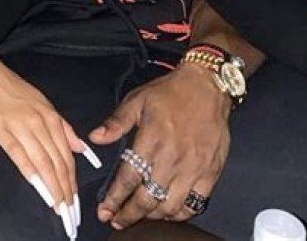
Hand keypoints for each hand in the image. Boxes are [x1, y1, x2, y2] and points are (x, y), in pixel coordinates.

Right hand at [0, 61, 83, 235]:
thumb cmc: (12, 88)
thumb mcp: (42, 102)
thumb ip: (61, 126)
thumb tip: (79, 147)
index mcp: (50, 116)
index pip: (66, 154)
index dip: (71, 180)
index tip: (74, 199)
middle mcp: (39, 122)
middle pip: (57, 161)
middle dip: (65, 188)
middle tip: (69, 211)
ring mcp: (20, 126)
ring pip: (42, 161)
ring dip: (51, 186)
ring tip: (57, 206)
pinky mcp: (1, 130)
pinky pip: (18, 155)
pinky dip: (30, 173)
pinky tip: (37, 187)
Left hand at [89, 64, 230, 228]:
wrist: (207, 87)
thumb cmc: (171, 92)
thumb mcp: (137, 100)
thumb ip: (116, 122)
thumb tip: (95, 138)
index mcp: (151, 140)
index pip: (129, 178)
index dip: (114, 198)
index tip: (104, 210)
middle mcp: (172, 158)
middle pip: (148, 198)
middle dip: (129, 214)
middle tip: (118, 220)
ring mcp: (193, 168)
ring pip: (170, 206)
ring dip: (152, 216)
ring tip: (140, 216)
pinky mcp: (210, 173)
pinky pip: (195, 203)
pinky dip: (180, 213)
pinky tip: (168, 212)